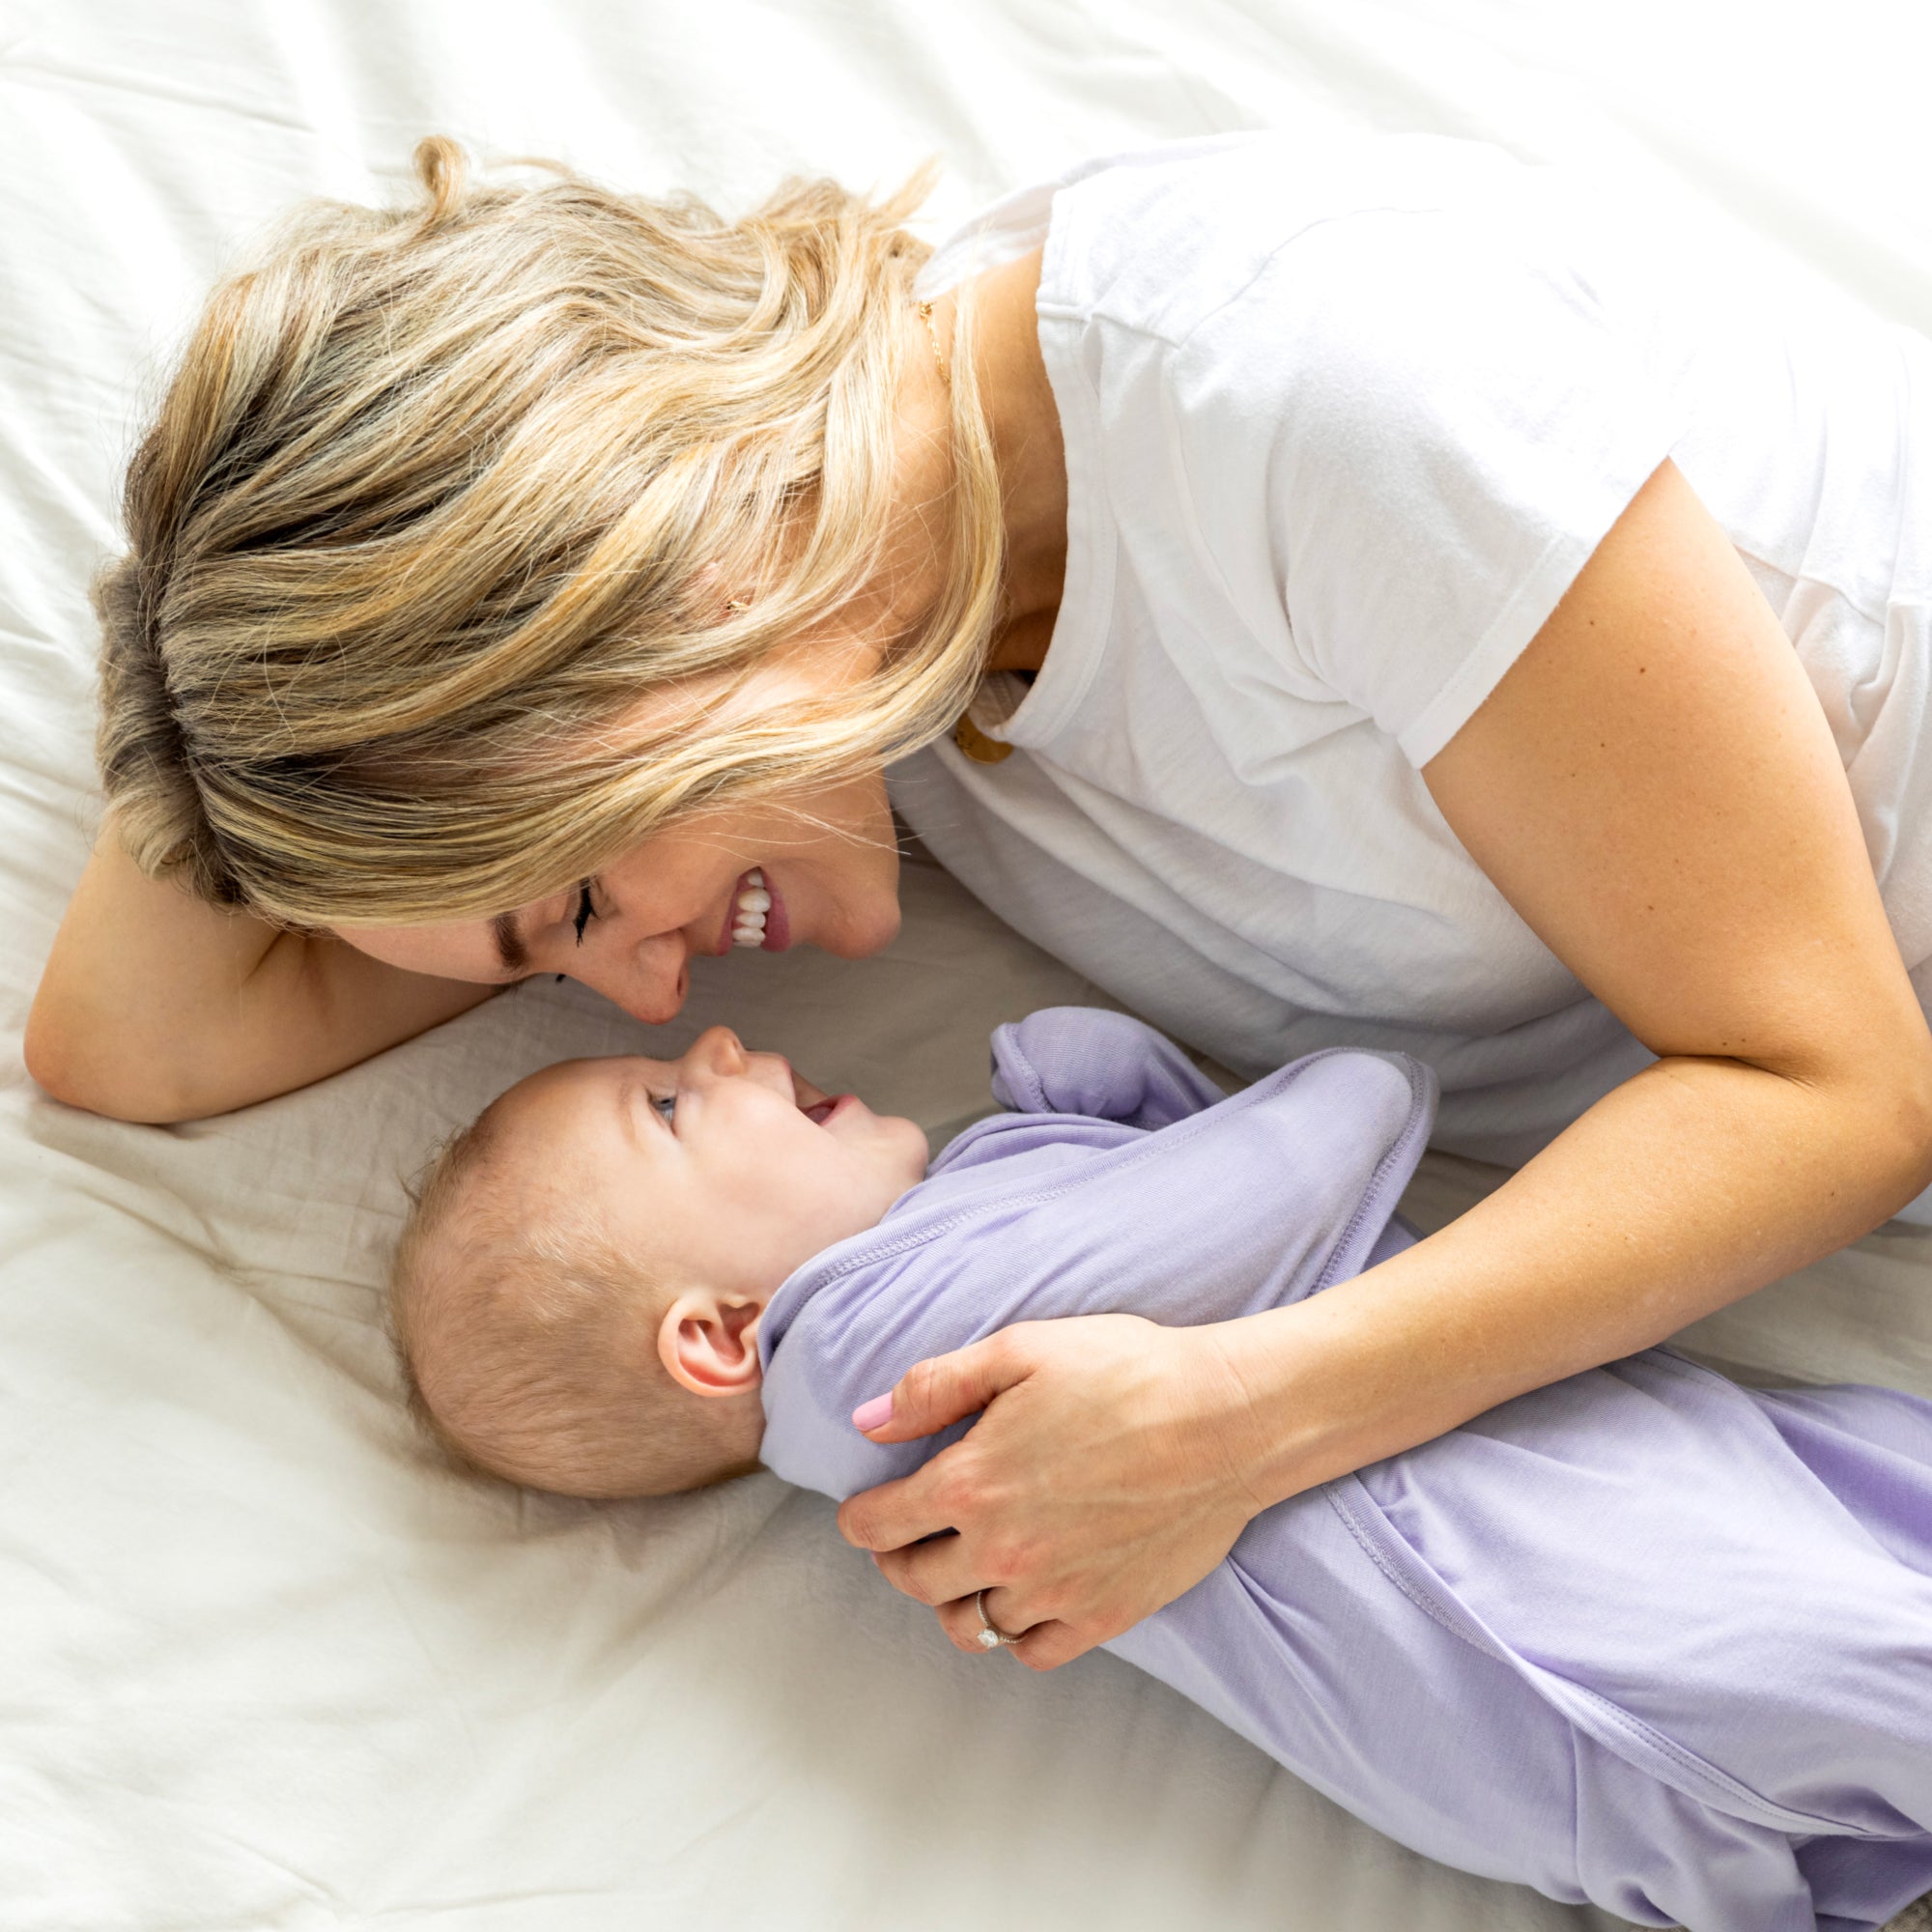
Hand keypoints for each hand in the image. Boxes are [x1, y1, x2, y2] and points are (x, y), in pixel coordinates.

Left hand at [835, 1314, 1265, 1669]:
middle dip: (898, 1557)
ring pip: (968, 1624)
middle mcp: (1003, 1548)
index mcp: (971, 1482)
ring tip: (961, 1569)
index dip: (860, 1517)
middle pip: (915, 1579)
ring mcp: (1054, 1591)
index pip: (879, 1524)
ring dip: (952, 1598)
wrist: (1228, 1419)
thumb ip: (935, 1387)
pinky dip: (1014, 1632)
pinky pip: (1032, 1651)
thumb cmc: (1129, 1371)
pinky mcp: (1103, 1615)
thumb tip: (868, 1422)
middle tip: (907, 1537)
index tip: (864, 1512)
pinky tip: (1021, 1597)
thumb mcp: (1021, 1349)